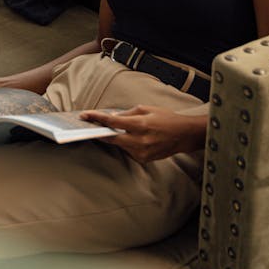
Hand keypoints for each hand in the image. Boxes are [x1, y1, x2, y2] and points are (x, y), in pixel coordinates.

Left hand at [80, 104, 206, 163]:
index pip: (112, 122)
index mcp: (139, 125)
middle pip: (111, 138)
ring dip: (114, 138)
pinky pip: (128, 151)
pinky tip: (128, 138)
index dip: (97, 118)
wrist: (183, 135)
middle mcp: (139, 140)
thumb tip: (112, 117)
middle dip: (98, 132)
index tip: (85, 116)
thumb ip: (127, 113)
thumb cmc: (166, 119)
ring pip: (119, 145)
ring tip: (109, 130)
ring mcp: (141, 152)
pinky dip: (125, 144)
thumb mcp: (146, 109)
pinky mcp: (144, 159)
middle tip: (89, 126)